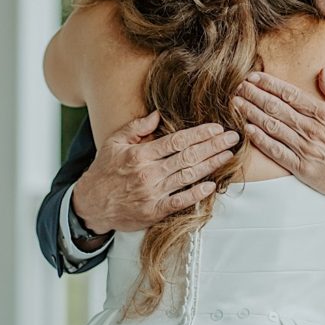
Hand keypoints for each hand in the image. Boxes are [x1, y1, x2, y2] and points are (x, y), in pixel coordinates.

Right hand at [72, 111, 238, 235]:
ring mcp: (153, 194)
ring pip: (189, 176)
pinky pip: (181, 201)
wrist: (91, 205)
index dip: (200, 133)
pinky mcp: (155, 211)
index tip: (217, 127)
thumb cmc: (104, 170)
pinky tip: (212, 184)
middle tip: (233, 138)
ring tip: (228, 155)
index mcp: (140, 155)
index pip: (177, 141)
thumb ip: (137, 127)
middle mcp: (149, 174)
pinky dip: (197, 193)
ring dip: (212, 165)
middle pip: (188, 156)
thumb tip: (159, 113)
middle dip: (214, 145)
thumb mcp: (114, 142)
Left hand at [233, 68, 324, 217]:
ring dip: (252, 113)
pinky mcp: (302, 168)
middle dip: (255, 95)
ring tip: (236, 103)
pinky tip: (247, 130)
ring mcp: (306, 149)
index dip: (269, 84)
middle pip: (276, 108)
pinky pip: (276, 151)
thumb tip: (323, 71)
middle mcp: (312, 130)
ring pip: (272, 127)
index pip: (291, 94)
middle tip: (237, 86)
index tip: (254, 76)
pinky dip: (260, 140)